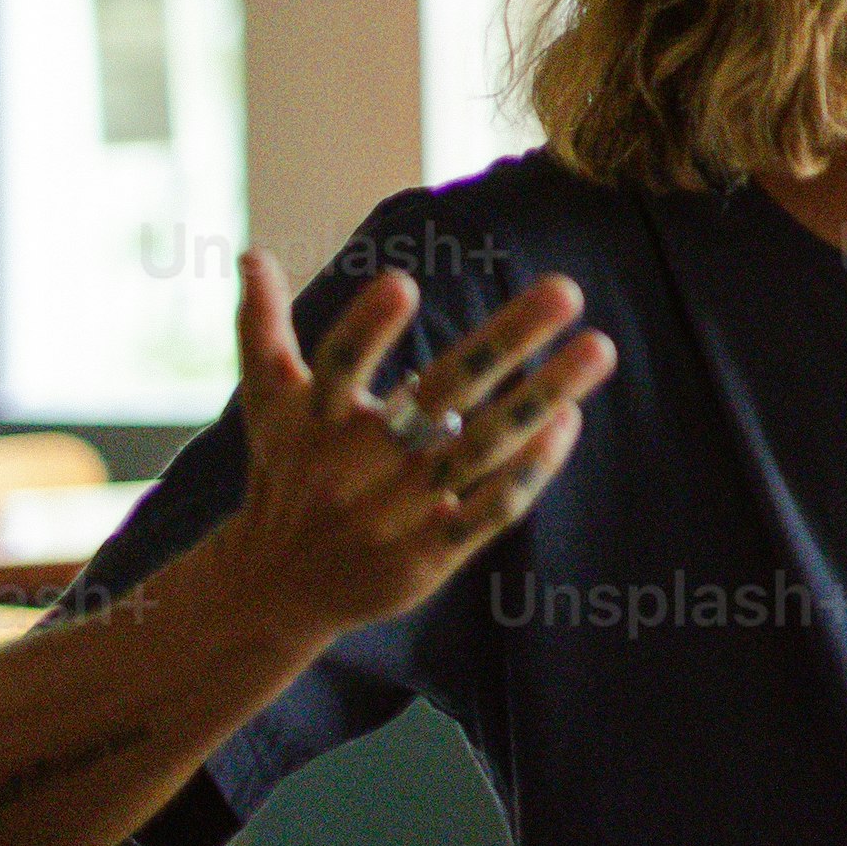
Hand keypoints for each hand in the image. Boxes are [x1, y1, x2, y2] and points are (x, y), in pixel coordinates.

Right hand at [205, 254, 606, 648]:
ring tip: (598, 347)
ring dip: (541, 398)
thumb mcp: (267, 404)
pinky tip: (569, 421)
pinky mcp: (427, 554)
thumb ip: (262, 328)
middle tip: (567, 288)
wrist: (271, 591)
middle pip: (436, 395)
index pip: (336, 366)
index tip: (401, 283)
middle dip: (503, 341)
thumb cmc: (283, 475)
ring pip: (480, 447)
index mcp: (315, 420)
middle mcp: (357, 463)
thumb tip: (248, 254)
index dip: (364, 328)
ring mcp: (396, 511)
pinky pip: (489, 509)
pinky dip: (529, 470)